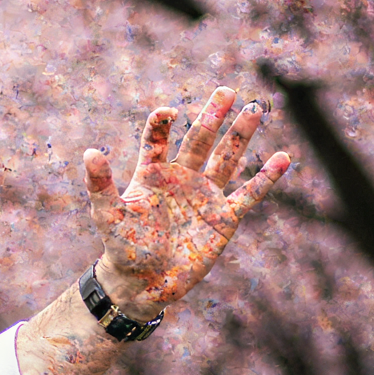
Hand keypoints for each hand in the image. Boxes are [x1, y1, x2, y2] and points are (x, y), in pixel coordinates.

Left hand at [83, 87, 291, 316]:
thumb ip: (100, 184)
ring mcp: (204, 196)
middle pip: (199, 141)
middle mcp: (181, 179)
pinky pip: (248, 194)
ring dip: (240, 135)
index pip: (157, 140)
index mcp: (152, 175)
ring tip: (255, 108)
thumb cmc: (123, 249)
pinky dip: (265, 178)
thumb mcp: (109, 215)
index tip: (168, 112)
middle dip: (212, 116)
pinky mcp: (223, 218)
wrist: (143, 284)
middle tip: (226, 90)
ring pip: (226, 158)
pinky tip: (283, 157)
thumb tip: (89, 152)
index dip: (161, 124)